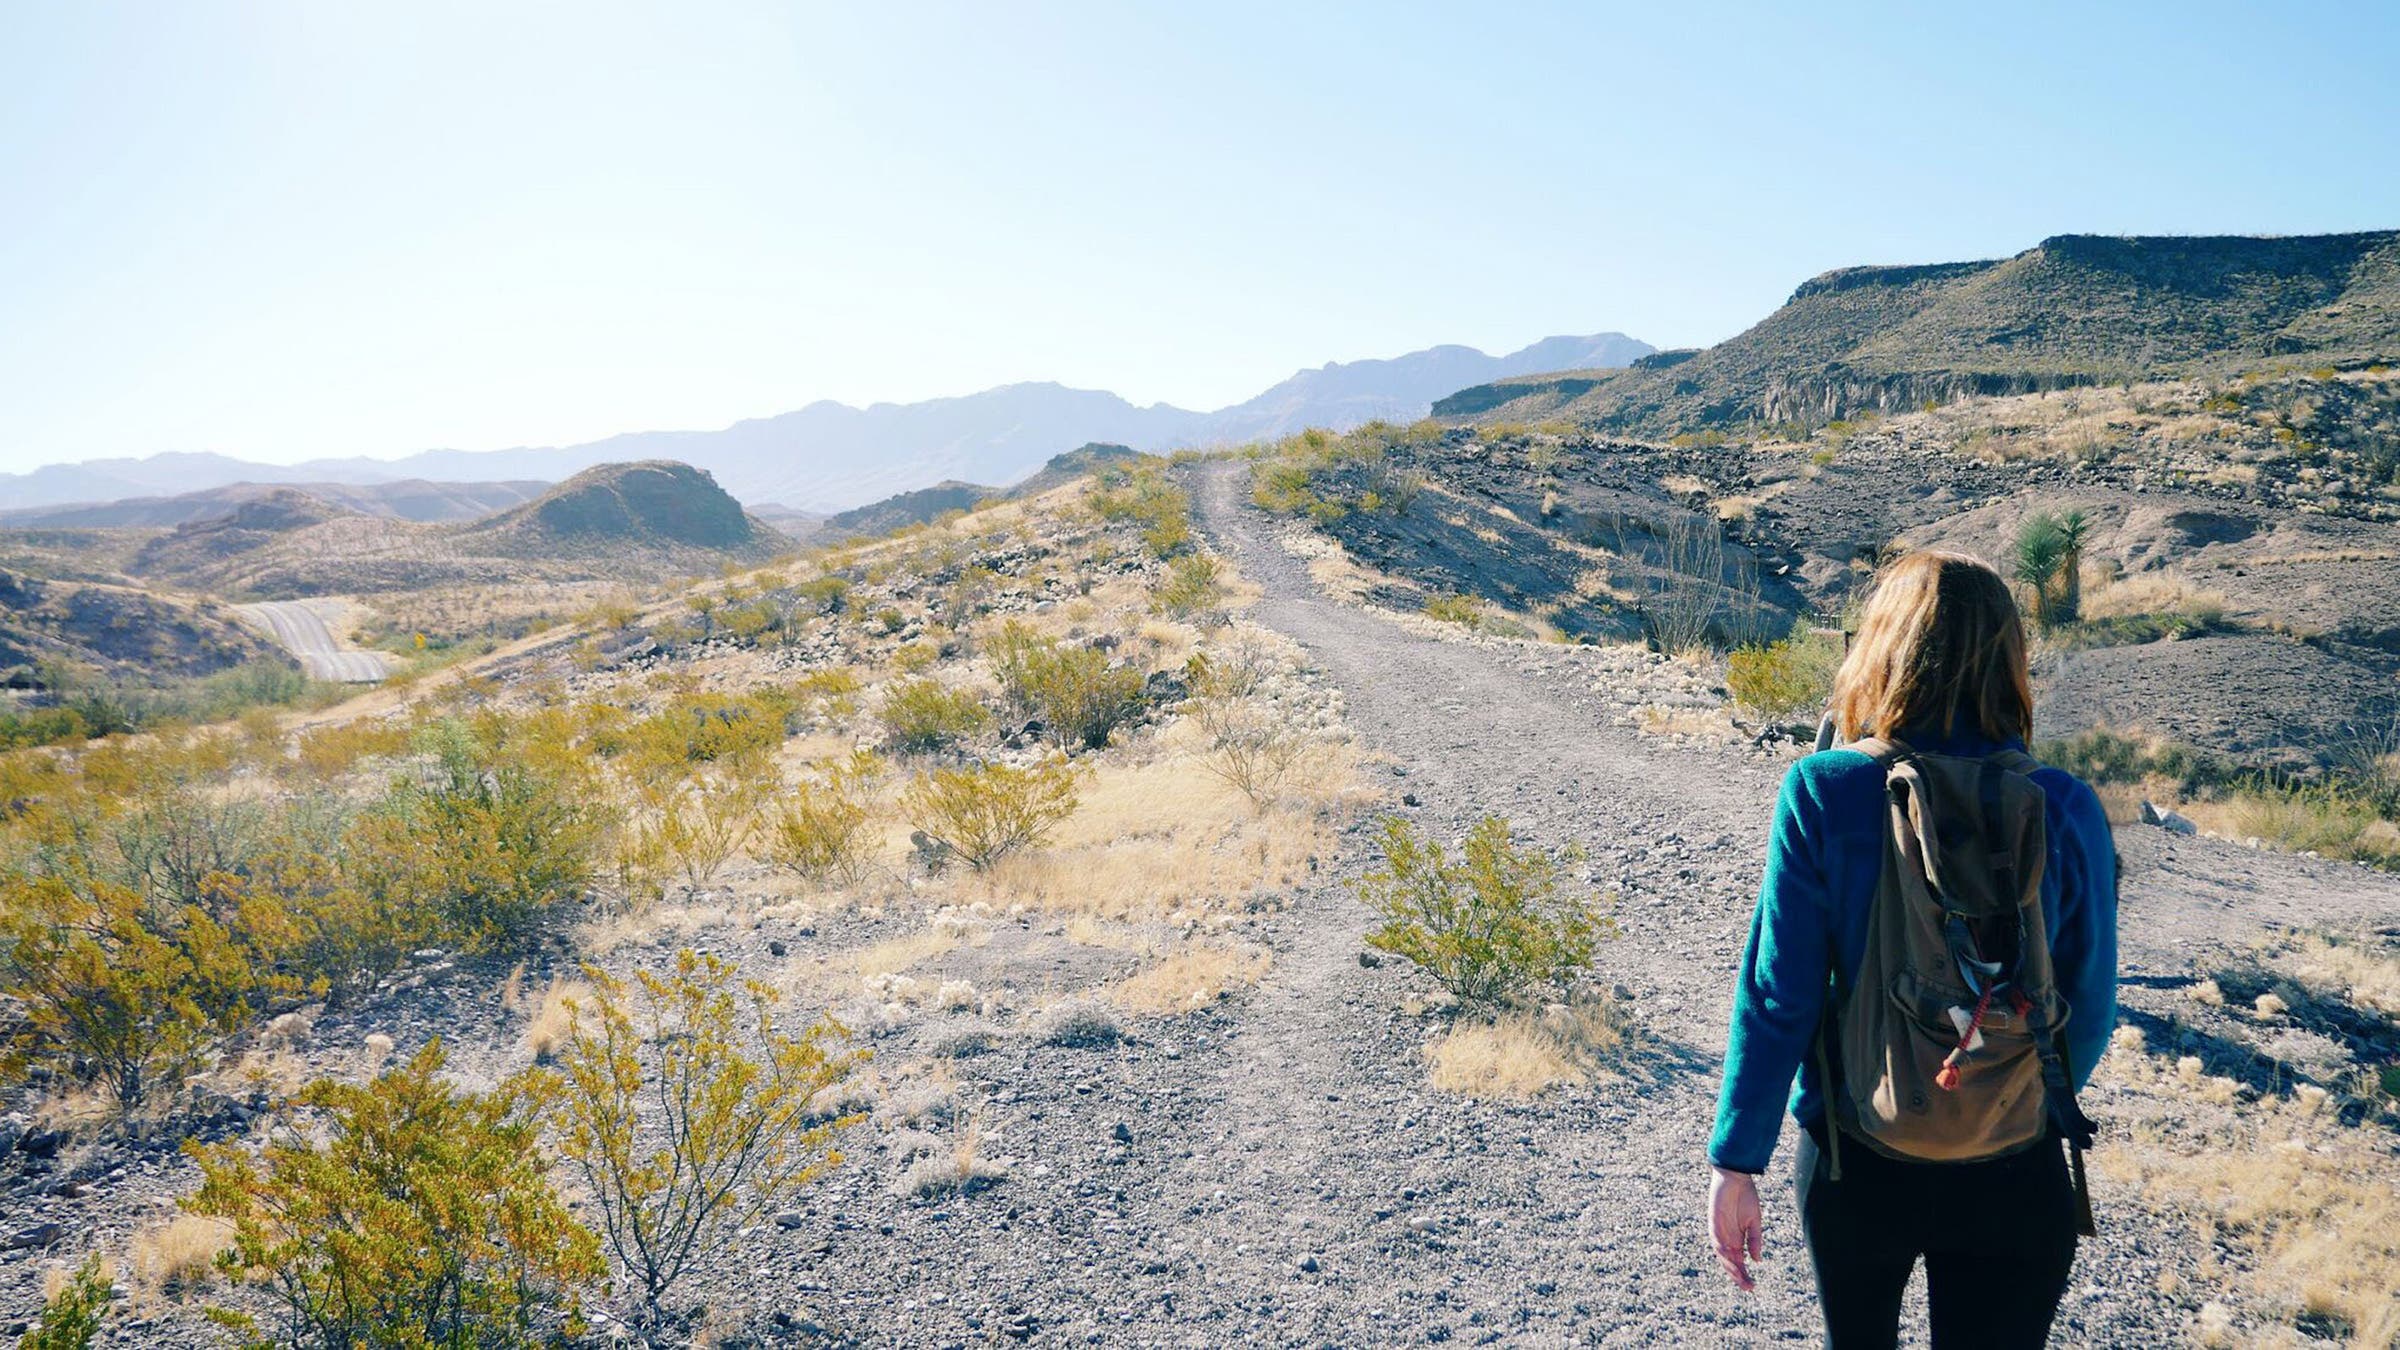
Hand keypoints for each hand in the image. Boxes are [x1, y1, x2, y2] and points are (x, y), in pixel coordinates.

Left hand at [1708, 1166, 1763, 1291]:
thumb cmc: (1745, 1197)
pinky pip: (1715, 1237)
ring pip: (1721, 1253)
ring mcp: (1719, 1229)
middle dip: (1737, 1275)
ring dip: (1729, 1265)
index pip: (1738, 1261)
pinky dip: (1721, 1247)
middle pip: (1729, 1261)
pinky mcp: (1713, 1220)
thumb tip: (1757, 1260)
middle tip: (1747, 1287)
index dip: (1744, 1274)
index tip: (1752, 1286)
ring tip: (1739, 1276)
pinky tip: (1729, 1255)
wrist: (1736, 1176)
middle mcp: (1726, 1237)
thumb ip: (1755, 1240)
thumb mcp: (1754, 1221)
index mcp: (1737, 1238)